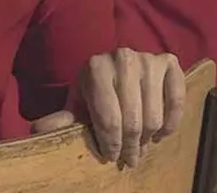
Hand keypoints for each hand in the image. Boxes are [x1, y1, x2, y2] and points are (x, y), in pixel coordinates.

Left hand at [54, 49, 183, 168]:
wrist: (116, 71)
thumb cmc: (95, 94)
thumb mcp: (77, 106)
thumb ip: (60, 120)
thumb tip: (40, 130)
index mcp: (94, 66)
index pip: (107, 118)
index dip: (111, 144)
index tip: (111, 156)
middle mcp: (122, 57)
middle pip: (132, 119)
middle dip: (130, 146)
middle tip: (129, 159)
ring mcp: (148, 58)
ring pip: (154, 115)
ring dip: (148, 137)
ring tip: (141, 145)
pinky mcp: (169, 62)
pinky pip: (176, 100)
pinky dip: (170, 122)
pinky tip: (160, 132)